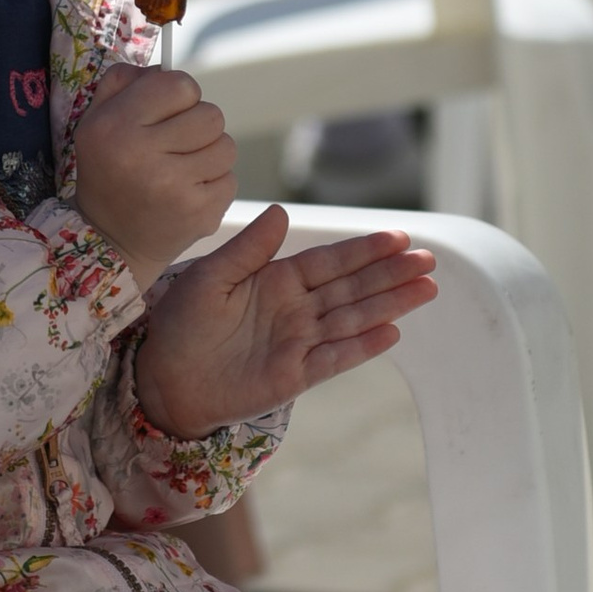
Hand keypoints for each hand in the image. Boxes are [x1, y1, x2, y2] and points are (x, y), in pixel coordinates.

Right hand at [71, 61, 237, 290]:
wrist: (110, 241)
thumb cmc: (108, 169)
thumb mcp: (96, 119)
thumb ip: (124, 81)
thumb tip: (166, 67)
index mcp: (115, 126)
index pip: (180, 84)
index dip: (180, 95)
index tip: (167, 113)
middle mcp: (143, 156)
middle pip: (211, 115)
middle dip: (198, 125)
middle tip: (176, 143)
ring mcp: (175, 189)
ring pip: (226, 147)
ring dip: (210, 154)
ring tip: (182, 168)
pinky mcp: (200, 215)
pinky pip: (230, 180)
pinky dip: (214, 184)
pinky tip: (188, 192)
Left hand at [135, 206, 436, 439]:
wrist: (164, 379)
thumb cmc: (181, 325)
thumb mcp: (209, 277)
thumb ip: (247, 249)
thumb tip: (281, 212)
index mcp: (276, 281)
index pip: (329, 262)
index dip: (364, 250)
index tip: (399, 238)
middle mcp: (295, 310)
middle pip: (352, 288)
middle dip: (390, 274)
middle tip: (429, 260)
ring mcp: (299, 343)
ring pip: (352, 319)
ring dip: (389, 305)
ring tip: (425, 289)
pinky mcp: (294, 376)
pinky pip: (334, 359)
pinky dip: (362, 347)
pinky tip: (391, 332)